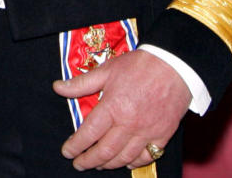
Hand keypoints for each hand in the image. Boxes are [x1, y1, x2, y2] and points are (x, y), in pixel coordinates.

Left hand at [52, 49, 191, 170]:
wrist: (173, 67)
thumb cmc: (137, 66)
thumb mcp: (105, 70)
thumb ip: (80, 83)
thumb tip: (57, 87)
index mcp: (112, 107)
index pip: (89, 133)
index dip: (76, 145)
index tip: (67, 152)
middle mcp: (129, 124)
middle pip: (105, 151)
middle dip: (89, 160)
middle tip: (78, 164)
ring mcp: (147, 133)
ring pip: (124, 158)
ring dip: (108, 164)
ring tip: (97, 165)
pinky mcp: (162, 136)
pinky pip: (146, 157)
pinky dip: (133, 163)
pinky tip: (125, 162)